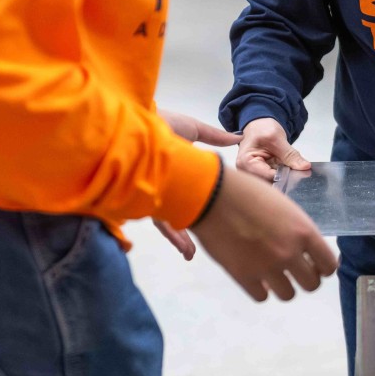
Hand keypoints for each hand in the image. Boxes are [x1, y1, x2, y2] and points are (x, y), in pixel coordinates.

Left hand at [152, 109, 234, 261]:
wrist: (138, 121)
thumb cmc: (163, 124)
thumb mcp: (193, 129)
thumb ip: (214, 137)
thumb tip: (236, 138)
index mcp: (175, 174)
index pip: (189, 197)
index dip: (201, 209)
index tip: (216, 221)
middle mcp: (163, 187)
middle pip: (177, 214)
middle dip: (186, 233)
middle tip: (197, 250)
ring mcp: (153, 194)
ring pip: (166, 222)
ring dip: (179, 238)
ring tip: (191, 253)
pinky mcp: (143, 199)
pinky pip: (158, 221)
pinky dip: (170, 233)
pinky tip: (181, 246)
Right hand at [191, 168, 336, 301]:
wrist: (212, 195)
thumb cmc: (247, 191)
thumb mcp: (283, 206)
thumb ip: (297, 230)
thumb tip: (303, 248)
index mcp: (303, 232)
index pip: (329, 265)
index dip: (323, 267)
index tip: (315, 264)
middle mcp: (289, 253)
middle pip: (312, 284)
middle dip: (305, 278)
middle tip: (294, 269)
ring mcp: (266, 268)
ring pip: (288, 295)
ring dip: (283, 285)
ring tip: (272, 273)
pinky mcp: (243, 277)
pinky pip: (262, 296)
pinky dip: (260, 288)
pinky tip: (255, 275)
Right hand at [236, 117, 309, 180]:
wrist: (259, 124)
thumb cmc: (261, 128)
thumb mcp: (277, 138)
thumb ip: (290, 154)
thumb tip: (304, 167)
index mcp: (245, 162)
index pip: (266, 176)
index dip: (283, 176)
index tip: (299, 173)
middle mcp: (247, 171)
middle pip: (268, 181)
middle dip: (285, 177)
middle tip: (299, 171)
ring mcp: (254, 173)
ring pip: (273, 181)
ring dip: (285, 176)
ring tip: (293, 168)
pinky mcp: (261, 174)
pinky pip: (275, 178)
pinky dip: (283, 174)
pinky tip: (288, 168)